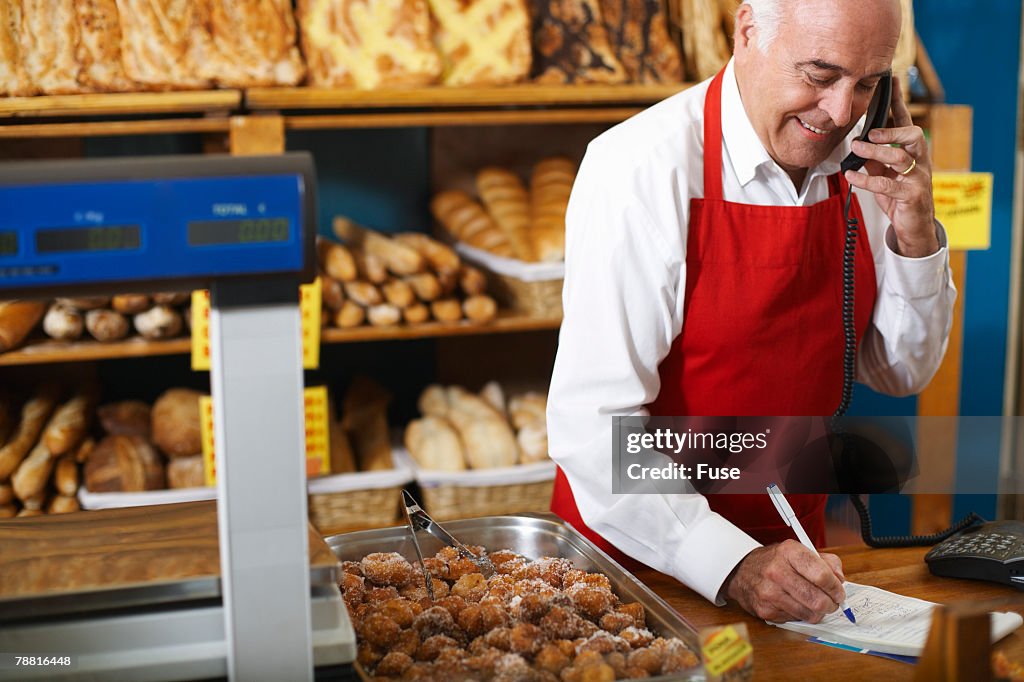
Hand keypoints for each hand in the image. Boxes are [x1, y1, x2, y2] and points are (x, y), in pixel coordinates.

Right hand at [724, 540, 845, 622]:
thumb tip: (840, 580)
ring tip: (816, 605)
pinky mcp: (765, 610)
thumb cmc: (776, 562)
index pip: (821, 575)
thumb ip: (826, 562)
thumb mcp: (800, 551)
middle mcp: (776, 571)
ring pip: (809, 613)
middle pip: (817, 599)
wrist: (742, 571)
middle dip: (831, 604)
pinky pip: (795, 619)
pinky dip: (801, 615)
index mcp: (789, 552)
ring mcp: (769, 592)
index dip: (836, 587)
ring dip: (818, 612)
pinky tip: (797, 605)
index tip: (839, 592)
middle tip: (832, 603)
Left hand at [844, 76, 938, 257]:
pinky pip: (888, 185)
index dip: (898, 103)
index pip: (906, 123)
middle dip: (891, 130)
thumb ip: (874, 160)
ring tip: (855, 148)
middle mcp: (920, 161)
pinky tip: (850, 176)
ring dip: (876, 152)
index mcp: (912, 152)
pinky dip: (866, 179)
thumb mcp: (884, 174)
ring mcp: (918, 178)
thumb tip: (857, 144)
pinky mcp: (912, 196)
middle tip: (869, 131)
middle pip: (913, 135)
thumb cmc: (900, 197)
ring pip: (901, 158)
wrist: (914, 226)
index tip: (890, 82)